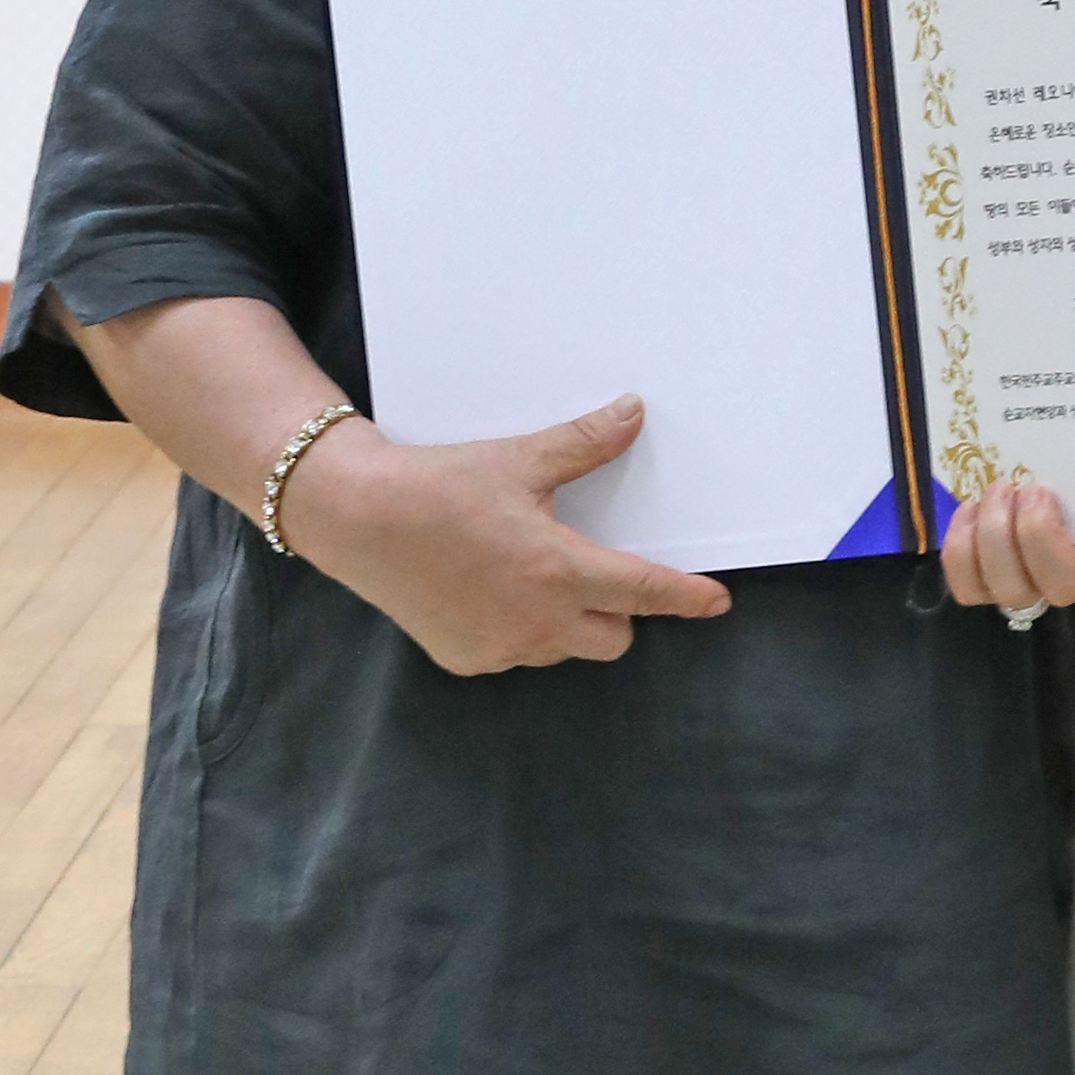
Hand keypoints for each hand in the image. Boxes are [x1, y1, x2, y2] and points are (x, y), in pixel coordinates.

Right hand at [282, 396, 733, 675]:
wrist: (356, 517)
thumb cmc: (438, 486)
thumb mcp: (519, 461)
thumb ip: (584, 445)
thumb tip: (633, 414)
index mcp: (558, 572)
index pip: (644, 592)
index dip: (687, 598)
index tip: (717, 602)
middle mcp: (536, 623)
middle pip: (615, 637)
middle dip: (618, 610)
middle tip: (593, 569)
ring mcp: (501, 649)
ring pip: (565, 648)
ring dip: (568, 621)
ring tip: (529, 574)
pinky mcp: (467, 660)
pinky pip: (518, 654)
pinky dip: (519, 630)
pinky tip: (488, 590)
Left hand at [938, 479, 1074, 615]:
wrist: (1019, 477)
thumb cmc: (1063, 478)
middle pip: (1062, 586)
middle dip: (1039, 536)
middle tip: (1031, 489)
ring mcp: (1027, 583)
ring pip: (1010, 590)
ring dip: (996, 538)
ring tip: (997, 492)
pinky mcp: (984, 580)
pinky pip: (967, 585)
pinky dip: (962, 546)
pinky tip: (970, 510)